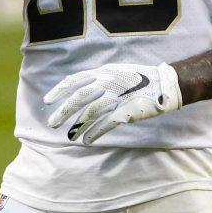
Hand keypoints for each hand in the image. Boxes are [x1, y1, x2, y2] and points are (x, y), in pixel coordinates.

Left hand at [44, 63, 182, 143]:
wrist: (163, 83)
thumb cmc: (138, 79)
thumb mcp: (115, 72)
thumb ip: (98, 79)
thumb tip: (79, 88)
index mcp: (103, 72)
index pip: (75, 80)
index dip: (60, 90)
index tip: (47, 101)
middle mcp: (107, 82)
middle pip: (80, 97)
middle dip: (64, 111)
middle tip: (52, 123)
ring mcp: (117, 97)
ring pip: (91, 112)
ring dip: (78, 126)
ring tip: (69, 137)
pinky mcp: (127, 111)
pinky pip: (107, 123)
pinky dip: (95, 132)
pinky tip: (87, 140)